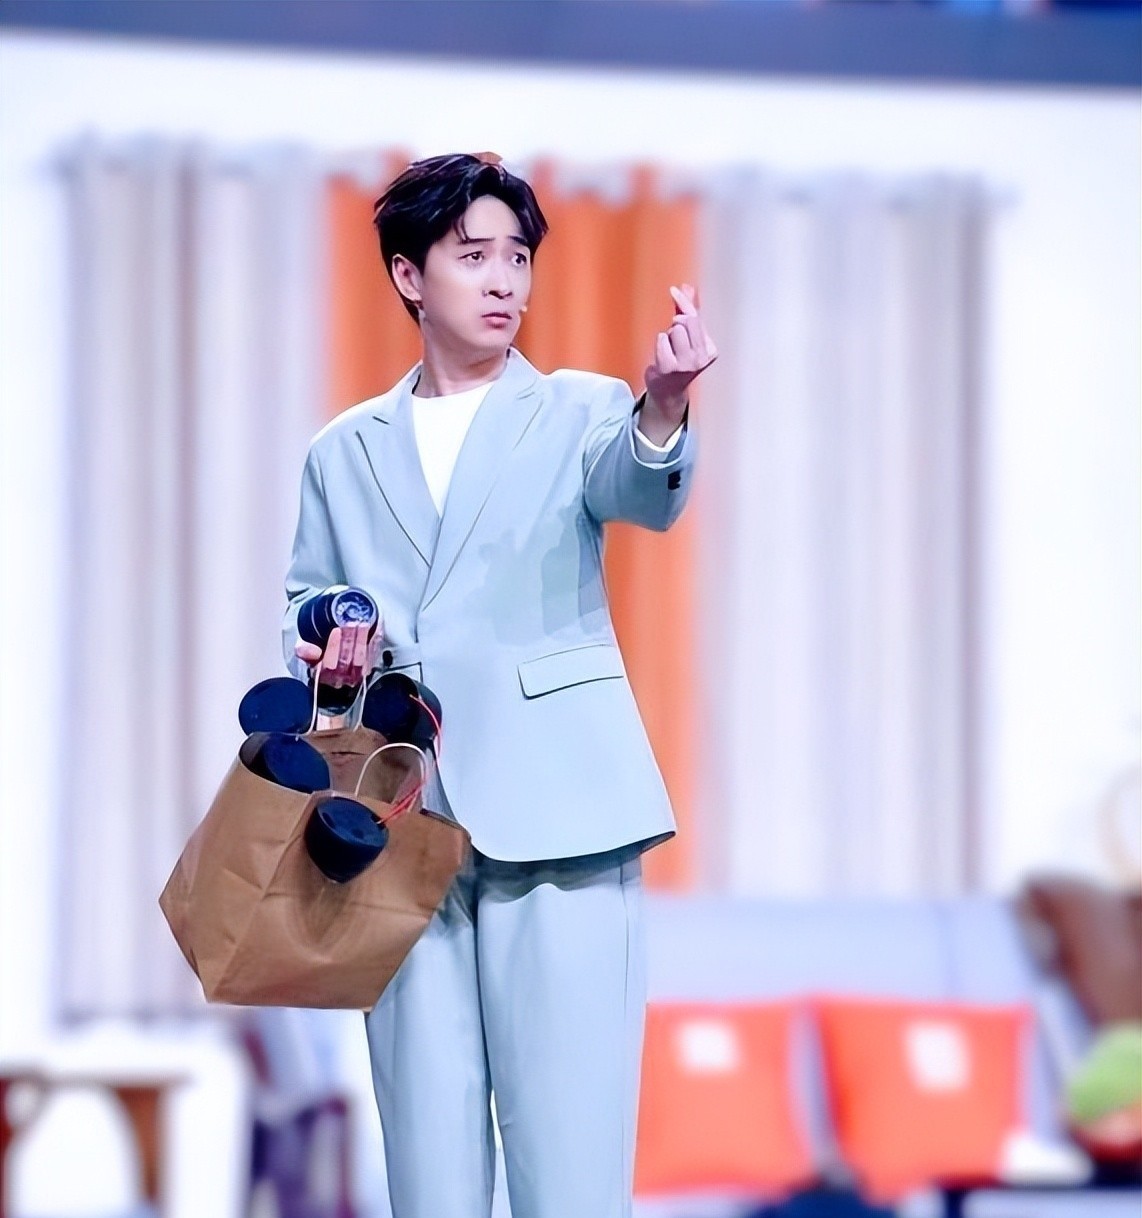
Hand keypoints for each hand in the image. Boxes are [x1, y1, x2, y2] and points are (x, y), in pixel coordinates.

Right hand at [295, 623, 381, 689]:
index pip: (328, 663)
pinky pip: (373, 657)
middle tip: (352, 622)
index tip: (336, 630)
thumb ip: (304, 651)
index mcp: (321, 675)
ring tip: (363, 624)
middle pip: (346, 660)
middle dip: (350, 640)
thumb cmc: (318, 656)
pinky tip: (376, 630)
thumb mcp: (305, 653)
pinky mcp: (368, 671)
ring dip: (363, 641)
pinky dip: (375, 643)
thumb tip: (309, 650)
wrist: (333, 665)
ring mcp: (355, 677)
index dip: (333, 647)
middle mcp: (339, 679)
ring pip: (361, 659)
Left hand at [641, 284, 717, 441]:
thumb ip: (689, 311)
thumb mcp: (688, 336)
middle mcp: (701, 357)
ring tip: (669, 350)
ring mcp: (686, 364)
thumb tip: (688, 287)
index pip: (696, 318)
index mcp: (710, 349)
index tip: (674, 291)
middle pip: (686, 321)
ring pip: (674, 330)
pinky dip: (659, 344)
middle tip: (672, 335)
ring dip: (667, 335)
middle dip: (675, 322)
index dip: (684, 302)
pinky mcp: (670, 368)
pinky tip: (662, 356)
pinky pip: (662, 340)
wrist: (668, 391)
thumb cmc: (678, 360)